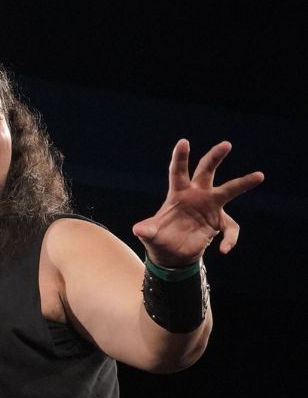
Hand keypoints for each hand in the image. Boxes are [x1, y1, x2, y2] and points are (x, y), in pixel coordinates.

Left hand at [132, 140, 262, 266]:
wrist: (173, 256)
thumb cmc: (160, 240)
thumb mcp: (151, 236)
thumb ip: (148, 231)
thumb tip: (138, 230)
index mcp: (178, 194)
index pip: (178, 173)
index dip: (180, 158)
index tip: (183, 142)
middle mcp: (196, 196)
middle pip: (207, 171)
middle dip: (215, 157)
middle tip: (226, 144)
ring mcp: (210, 207)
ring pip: (228, 190)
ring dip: (243, 183)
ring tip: (259, 175)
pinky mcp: (219, 222)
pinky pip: (231, 228)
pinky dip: (229, 239)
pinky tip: (223, 250)